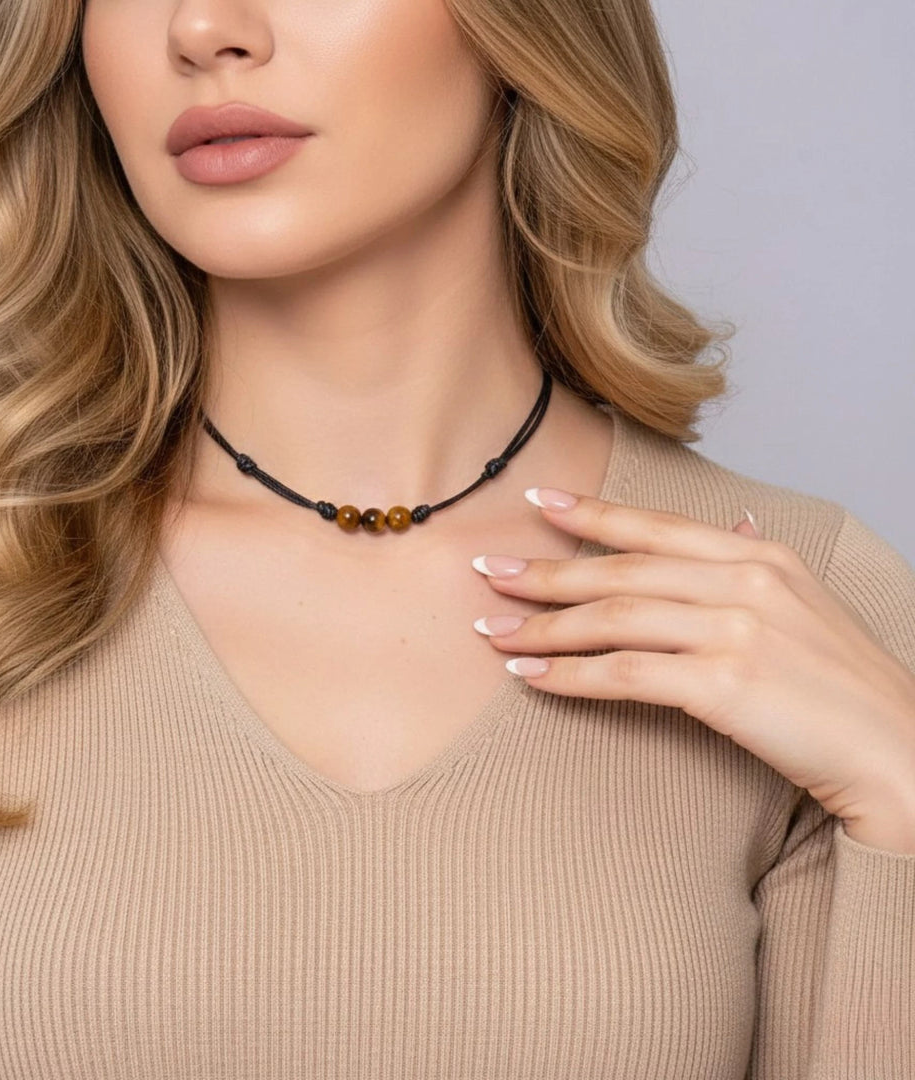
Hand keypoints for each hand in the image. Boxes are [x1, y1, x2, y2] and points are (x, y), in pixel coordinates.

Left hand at [471, 488, 914, 827]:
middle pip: (620, 570)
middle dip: (546, 572)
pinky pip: (626, 673)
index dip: (591, 514)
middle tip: (489, 572)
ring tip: (494, 632)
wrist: (899, 752)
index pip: (656, 526)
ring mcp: (736, 630)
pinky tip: (532, 678)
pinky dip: (571, 675)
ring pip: (613, 618)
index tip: (535, 503)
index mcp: (760, 555)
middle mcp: (745, 581)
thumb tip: (734, 521)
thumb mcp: (807, 602)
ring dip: (544, 626)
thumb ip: (756, 562)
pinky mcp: (726, 684)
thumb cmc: (845, 685)